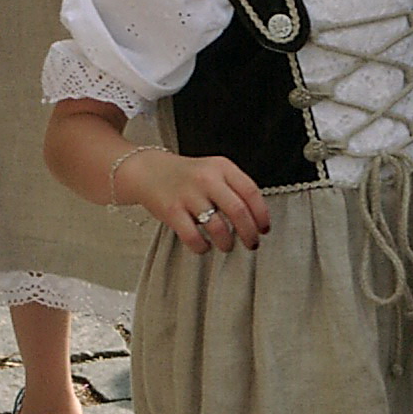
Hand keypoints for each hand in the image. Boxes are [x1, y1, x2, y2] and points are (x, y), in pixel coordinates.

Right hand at [122, 150, 269, 255]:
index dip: (261, 214)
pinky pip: (193, 236)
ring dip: (227, 242)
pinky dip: (202, 247)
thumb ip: (234, 188)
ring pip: (218, 227)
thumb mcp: (214, 170)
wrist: (148, 171)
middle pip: (238, 211)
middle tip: (251, 243)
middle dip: (249, 233)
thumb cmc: (186, 176)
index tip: (264, 229)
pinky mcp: (172, 211)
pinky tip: (204, 246)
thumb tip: (256, 218)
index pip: (251, 192)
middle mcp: (207, 179)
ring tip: (227, 245)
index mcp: (222, 167)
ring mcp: (188, 195)